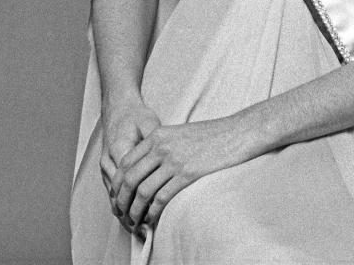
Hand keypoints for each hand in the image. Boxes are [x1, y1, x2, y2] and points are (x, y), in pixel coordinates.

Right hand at [100, 98, 160, 235]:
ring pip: (112, 195)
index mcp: (120, 148)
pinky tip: (130, 212)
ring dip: (123, 210)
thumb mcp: (148, 122)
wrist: (118, 107)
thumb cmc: (136, 115)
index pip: (129, 181)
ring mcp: (104, 165)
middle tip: (144, 225)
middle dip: (130, 211)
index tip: (152, 209)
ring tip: (138, 224)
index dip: (140, 198)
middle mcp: (108, 160)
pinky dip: (120, 202)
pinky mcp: (105, 168)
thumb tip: (169, 154)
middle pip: (117, 193)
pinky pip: (111, 191)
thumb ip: (156, 140)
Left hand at [110, 116, 247, 230]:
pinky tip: (152, 218)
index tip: (117, 197)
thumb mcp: (179, 133)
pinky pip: (161, 198)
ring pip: (142, 191)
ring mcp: (174, 160)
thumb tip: (146, 169)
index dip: (117, 183)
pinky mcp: (187, 174)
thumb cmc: (211, 135)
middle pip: (129, 179)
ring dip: (135, 211)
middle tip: (121, 214)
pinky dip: (152, 212)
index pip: (126, 162)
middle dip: (121, 201)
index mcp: (157, 135)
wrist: (237, 132)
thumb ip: (161, 146)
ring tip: (134, 221)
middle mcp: (162, 147)